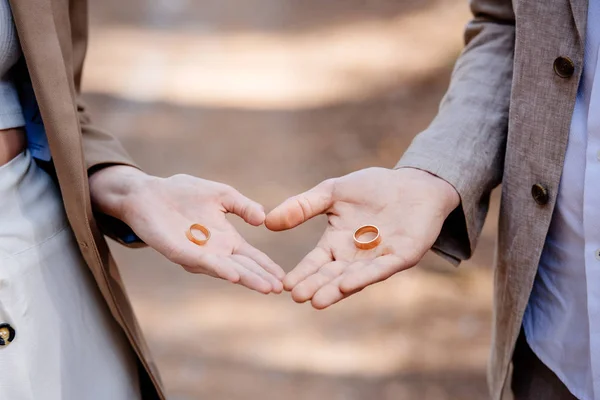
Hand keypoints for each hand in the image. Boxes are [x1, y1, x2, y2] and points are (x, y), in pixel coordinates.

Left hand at [89, 165, 284, 293]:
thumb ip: (243, 205)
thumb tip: (263, 218)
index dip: (267, 266)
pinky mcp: (179, 252)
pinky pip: (202, 263)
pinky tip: (235, 275)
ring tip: (265, 287)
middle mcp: (214, 251)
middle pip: (243, 267)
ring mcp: (197, 254)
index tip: (284, 277)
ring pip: (226, 269)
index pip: (251, 256)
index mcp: (226, 238)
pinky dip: (220, 269)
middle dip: (261, 278)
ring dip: (247, 278)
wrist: (148, 193)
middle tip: (280, 289)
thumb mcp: (222, 194)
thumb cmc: (183, 193)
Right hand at [265, 167, 459, 307]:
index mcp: (338, 242)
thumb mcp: (332, 192)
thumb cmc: (374, 187)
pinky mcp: (401, 257)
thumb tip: (268, 222)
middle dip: (315, 286)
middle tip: (297, 297)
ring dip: (335, 289)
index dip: (302, 273)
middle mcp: (355, 256)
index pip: (316, 262)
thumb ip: (303, 206)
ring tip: (317, 301)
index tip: (285, 284)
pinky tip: (347, 284)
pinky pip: (380, 269)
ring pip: (353, 278)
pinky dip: (363, 277)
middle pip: (331, 275)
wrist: (414, 182)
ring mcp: (378, 259)